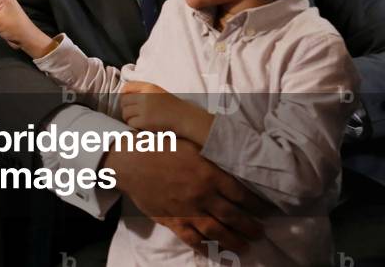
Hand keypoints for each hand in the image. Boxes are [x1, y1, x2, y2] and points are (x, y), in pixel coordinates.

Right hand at [106, 141, 269, 255]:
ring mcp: (188, 210)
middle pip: (234, 217)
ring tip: (245, 246)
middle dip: (251, 227)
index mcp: (209, 174)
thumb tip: (231, 160)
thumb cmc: (160, 147)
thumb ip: (212, 155)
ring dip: (235, 241)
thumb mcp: (191, 144)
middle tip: (260, 232)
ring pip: (218, 232)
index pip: (242, 194)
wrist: (130, 161)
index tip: (265, 210)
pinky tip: (215, 251)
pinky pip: (193, 239)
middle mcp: (203, 195)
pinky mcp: (173, 221)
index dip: (257, 205)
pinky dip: (206, 247)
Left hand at [122, 81, 214, 143]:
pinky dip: (134, 125)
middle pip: (123, 101)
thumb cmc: (171, 106)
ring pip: (125, 113)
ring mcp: (144, 109)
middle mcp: (145, 96)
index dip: (123, 95)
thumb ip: (142, 91)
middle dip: (125, 108)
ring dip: (129, 118)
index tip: (127, 102)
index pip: (126, 87)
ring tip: (138, 120)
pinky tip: (142, 125)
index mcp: (148, 86)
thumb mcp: (157, 92)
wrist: (184, 118)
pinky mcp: (145, 121)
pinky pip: (131, 123)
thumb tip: (123, 95)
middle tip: (133, 113)